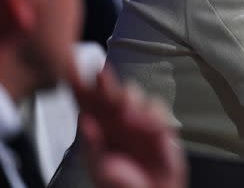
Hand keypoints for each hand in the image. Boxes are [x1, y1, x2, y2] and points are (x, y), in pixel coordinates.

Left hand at [66, 64, 186, 187]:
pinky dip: (152, 113)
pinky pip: (157, 107)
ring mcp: (138, 120)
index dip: (81, 88)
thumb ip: (93, 146)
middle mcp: (117, 120)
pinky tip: (147, 125)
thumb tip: (84, 120)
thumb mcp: (100, 168)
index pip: (87, 103)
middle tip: (100, 74)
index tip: (76, 75)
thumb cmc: (122, 184)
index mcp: (98, 128)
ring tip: (125, 110)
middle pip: (110, 93)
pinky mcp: (159, 124)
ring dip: (129, 97)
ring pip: (133, 94)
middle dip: (105, 82)